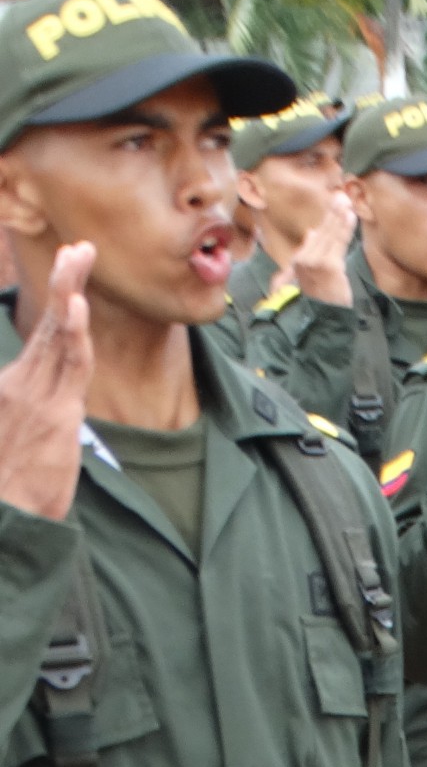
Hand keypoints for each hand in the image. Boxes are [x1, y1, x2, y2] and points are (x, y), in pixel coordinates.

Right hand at [0, 243, 95, 520]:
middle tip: (79, 248)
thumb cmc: (9, 486)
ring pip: (59, 336)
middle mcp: (21, 384)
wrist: (4, 517)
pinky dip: (74, 334)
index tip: (73, 274)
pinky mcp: (53, 414)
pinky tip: (78, 307)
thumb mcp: (22, 441)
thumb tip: (55, 406)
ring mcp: (36, 396)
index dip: (62, 305)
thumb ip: (34, 412)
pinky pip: (68, 366)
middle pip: (51, 325)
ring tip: (80, 258)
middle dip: (65, 282)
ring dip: (70, 293)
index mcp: (15, 388)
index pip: (46, 339)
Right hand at [288, 192, 355, 304]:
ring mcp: (314, 262)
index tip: (335, 203)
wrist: (321, 321)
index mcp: (298, 261)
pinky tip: (350, 217)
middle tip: (342, 195)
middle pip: (322, 231)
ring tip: (346, 201)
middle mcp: (303, 259)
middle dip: (332, 212)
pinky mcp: (328, 266)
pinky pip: (339, 243)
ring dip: (339, 216)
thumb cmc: (318, 302)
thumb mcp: (308, 278)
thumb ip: (309, 254)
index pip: (316, 236)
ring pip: (330, 235)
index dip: (327, 219)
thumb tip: (311, 232)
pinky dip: (344, 229)